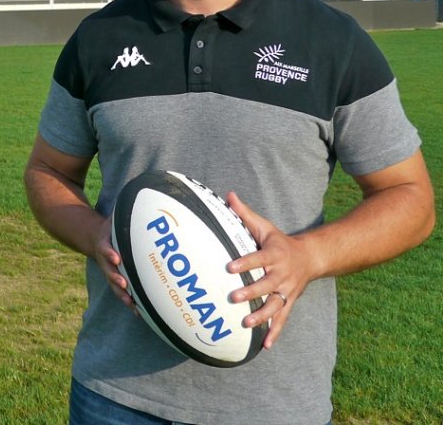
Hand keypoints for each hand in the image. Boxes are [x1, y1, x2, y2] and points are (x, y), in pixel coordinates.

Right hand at [94, 215, 137, 314]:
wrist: (93, 237)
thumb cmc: (111, 225)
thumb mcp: (114, 213)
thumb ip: (127, 207)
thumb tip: (145, 190)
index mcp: (104, 242)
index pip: (105, 248)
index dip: (109, 253)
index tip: (116, 258)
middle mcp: (106, 258)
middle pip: (108, 270)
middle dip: (116, 278)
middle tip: (124, 284)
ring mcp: (109, 270)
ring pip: (115, 285)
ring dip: (122, 295)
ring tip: (131, 304)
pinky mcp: (117, 278)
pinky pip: (122, 292)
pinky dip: (129, 301)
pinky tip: (140, 312)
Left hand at [225, 191, 316, 348]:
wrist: (311, 257)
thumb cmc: (279, 241)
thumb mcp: (264, 226)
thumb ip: (244, 213)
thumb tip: (228, 194)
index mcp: (274, 254)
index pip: (258, 258)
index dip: (244, 262)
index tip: (229, 266)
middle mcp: (281, 274)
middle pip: (266, 284)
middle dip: (251, 291)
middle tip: (234, 297)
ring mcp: (286, 290)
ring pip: (275, 305)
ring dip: (262, 315)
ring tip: (246, 323)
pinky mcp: (288, 302)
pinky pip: (282, 319)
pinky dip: (274, 332)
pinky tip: (265, 345)